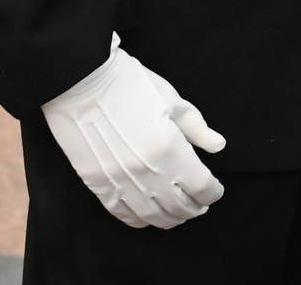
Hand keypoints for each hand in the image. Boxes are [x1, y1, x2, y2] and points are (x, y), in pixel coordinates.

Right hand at [42, 38, 226, 229]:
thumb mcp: (173, 101)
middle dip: (195, 208)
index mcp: (171, 149)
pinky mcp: (98, 184)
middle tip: (201, 204)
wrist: (82, 82)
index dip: (213, 192)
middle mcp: (148, 172)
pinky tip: (149, 215)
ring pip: (153, 216)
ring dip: (170, 219)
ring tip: (179, 213)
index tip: (216, 189)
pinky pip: (123, 214)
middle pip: (180, 207)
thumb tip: (218, 145)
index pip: (201, 187)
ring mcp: (121, 181)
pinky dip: (140, 219)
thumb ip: (197, 129)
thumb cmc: (131, 85)